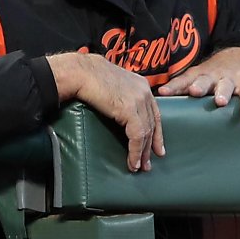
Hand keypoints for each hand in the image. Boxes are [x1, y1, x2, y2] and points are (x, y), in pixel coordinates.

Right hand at [48, 52, 163, 171]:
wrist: (82, 72)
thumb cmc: (90, 77)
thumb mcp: (114, 85)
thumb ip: (123, 96)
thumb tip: (121, 110)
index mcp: (142, 85)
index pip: (155, 113)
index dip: (156, 133)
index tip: (157, 147)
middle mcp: (144, 92)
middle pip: (153, 124)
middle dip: (151, 146)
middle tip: (148, 162)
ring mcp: (139, 101)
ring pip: (146, 132)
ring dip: (142, 153)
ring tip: (139, 166)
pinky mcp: (130, 110)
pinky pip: (137, 136)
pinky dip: (135, 151)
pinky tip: (133, 161)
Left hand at [156, 47, 239, 119]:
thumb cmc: (216, 73)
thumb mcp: (200, 77)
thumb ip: (183, 88)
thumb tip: (156, 102)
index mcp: (199, 75)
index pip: (184, 80)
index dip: (173, 86)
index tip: (162, 93)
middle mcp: (213, 76)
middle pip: (204, 80)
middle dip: (199, 86)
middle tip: (194, 91)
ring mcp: (231, 79)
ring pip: (226, 85)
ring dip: (223, 93)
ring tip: (220, 102)